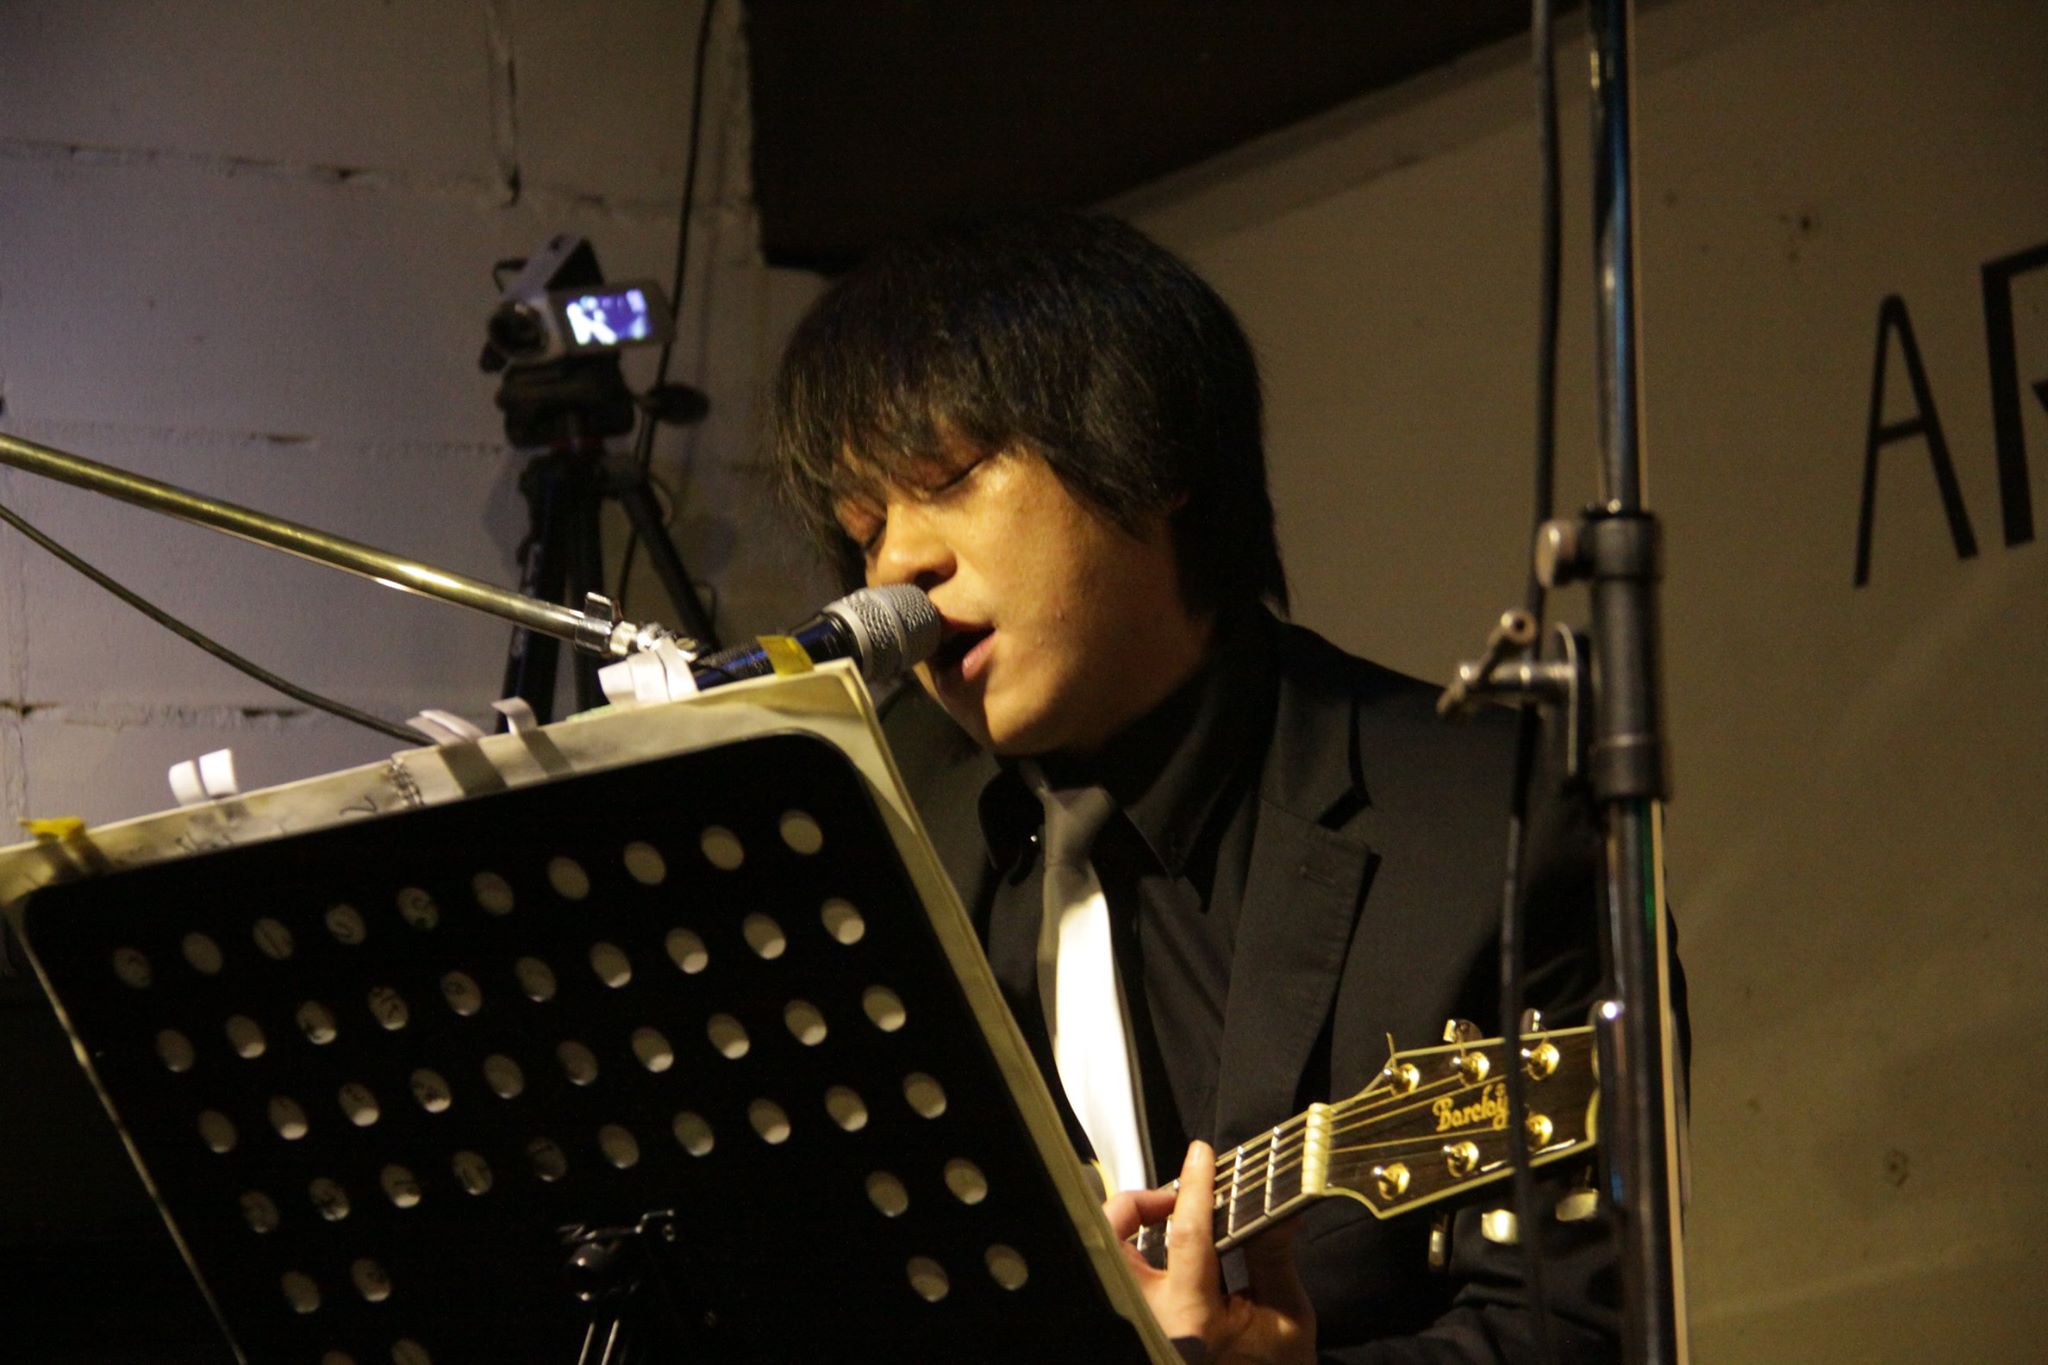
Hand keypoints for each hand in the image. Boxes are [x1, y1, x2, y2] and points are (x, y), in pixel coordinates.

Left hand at [1104, 1141, 1315, 1364]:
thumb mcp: (1287, 1316)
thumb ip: (1275, 1256)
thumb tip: (1278, 1203)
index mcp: (1192, 1320)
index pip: (1185, 1234)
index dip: (1193, 1186)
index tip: (1201, 1154)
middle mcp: (1151, 1320)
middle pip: (1115, 1240)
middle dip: (1137, 1204)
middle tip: (1175, 1195)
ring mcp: (1137, 1322)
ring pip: (1107, 1253)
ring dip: (1131, 1225)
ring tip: (1170, 1216)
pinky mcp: (1133, 1324)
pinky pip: (1119, 1272)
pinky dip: (1132, 1248)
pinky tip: (1162, 1246)